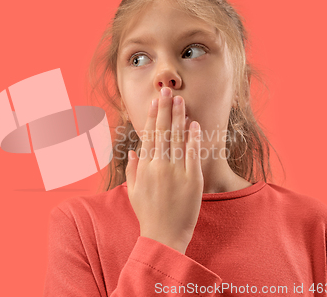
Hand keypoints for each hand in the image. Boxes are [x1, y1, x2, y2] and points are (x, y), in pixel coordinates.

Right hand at [125, 87, 203, 253]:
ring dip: (178, 118)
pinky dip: (192, 139)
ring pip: (176, 139)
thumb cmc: (148, 214)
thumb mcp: (134, 192)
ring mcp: (175, 172)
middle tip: (167, 91)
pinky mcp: (191, 180)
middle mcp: (158, 166)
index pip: (148, 135)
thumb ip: (132, 170)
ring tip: (180, 100)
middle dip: (165, 109)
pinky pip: (191, 155)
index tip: (155, 101)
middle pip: (162, 132)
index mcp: (144, 167)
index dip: (152, 117)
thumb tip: (133, 152)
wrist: (164, 236)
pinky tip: (193, 124)